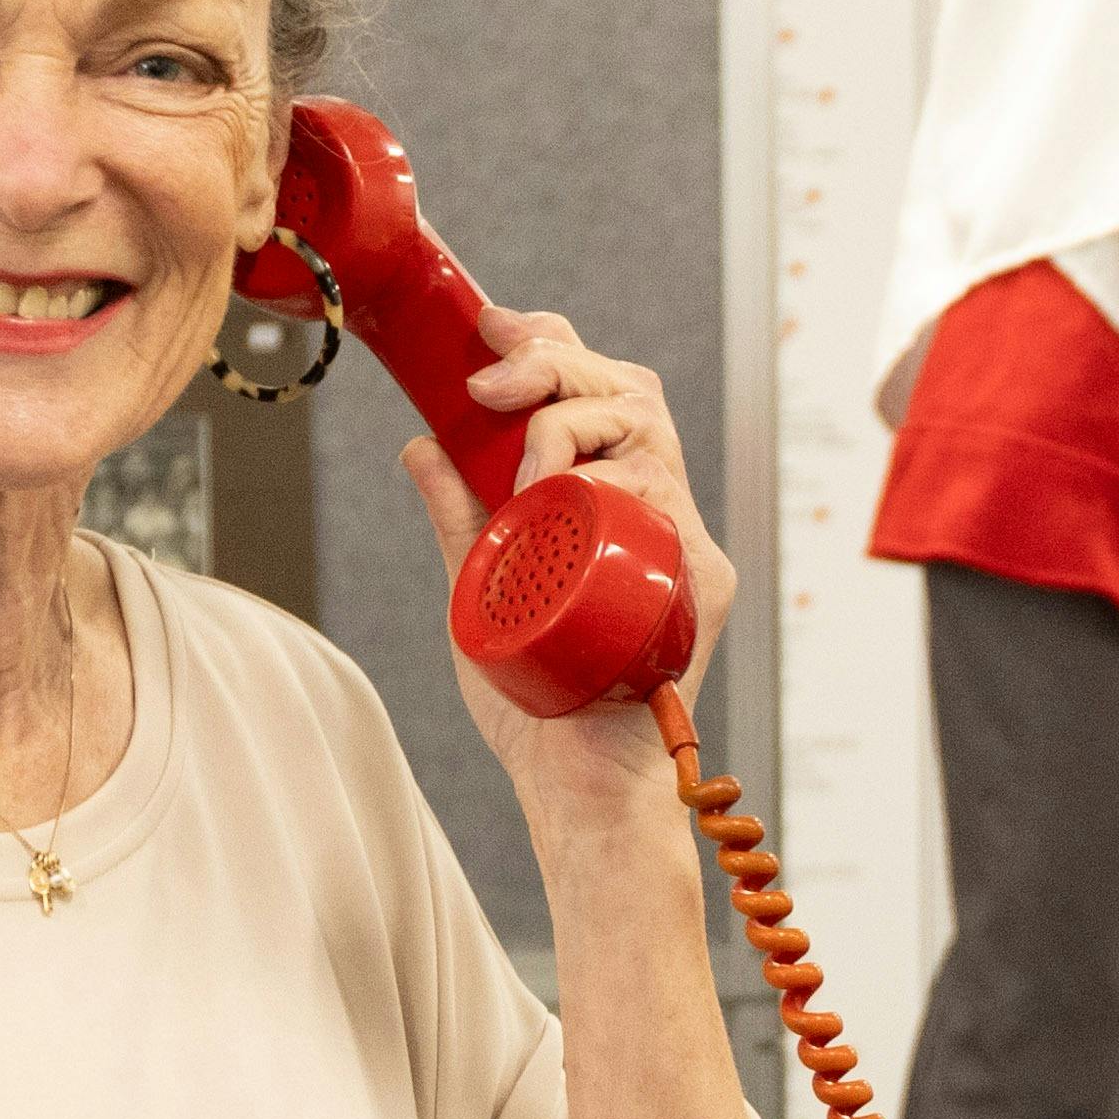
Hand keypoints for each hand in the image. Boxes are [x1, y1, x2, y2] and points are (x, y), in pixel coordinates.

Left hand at [401, 297, 738, 774]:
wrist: (579, 788)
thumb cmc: (540, 703)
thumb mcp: (482, 587)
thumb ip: (461, 516)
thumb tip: (422, 444)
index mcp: (618, 509)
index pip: (606, 400)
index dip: (558, 348)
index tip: (498, 330)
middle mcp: (661, 518)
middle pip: (634, 398)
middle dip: (561, 363)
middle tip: (495, 378)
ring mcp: (684, 549)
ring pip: (648, 434)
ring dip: (573, 423)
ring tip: (523, 463)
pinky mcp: (697, 585)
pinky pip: (664, 502)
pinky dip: (607, 481)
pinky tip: (562, 487)